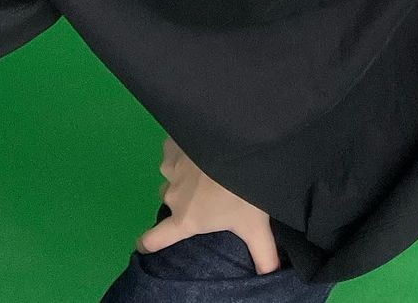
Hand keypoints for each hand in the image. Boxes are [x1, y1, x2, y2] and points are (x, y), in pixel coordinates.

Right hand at [135, 134, 281, 275]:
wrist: (239, 143)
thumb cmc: (244, 192)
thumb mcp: (256, 226)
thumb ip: (263, 254)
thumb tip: (272, 275)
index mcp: (186, 219)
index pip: (154, 239)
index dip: (148, 243)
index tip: (146, 244)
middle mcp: (173, 196)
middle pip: (169, 202)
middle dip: (184, 200)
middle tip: (209, 195)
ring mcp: (171, 168)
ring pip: (171, 176)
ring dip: (184, 175)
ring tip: (208, 169)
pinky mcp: (174, 143)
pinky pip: (173, 151)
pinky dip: (184, 150)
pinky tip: (202, 147)